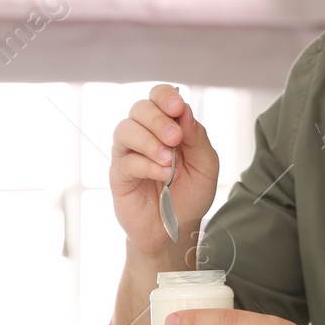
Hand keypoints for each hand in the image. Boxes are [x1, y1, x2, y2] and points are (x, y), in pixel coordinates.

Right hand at [110, 84, 220, 257]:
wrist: (177, 228)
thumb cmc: (191, 193)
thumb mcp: (206, 165)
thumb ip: (197, 137)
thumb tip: (184, 110)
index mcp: (168, 125)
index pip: (159, 96)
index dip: (165, 97)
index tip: (178, 109)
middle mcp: (145, 133)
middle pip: (140, 108)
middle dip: (158, 119)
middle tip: (175, 138)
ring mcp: (129, 153)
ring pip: (125, 129)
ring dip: (149, 141)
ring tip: (169, 160)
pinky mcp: (119, 173)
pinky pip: (125, 160)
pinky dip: (146, 165)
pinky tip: (163, 175)